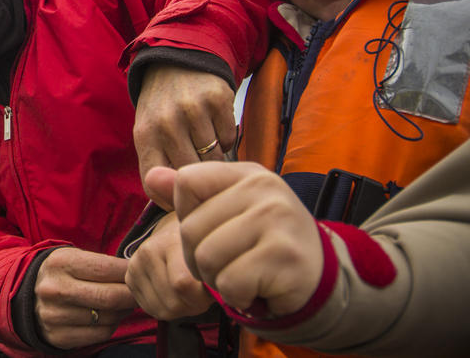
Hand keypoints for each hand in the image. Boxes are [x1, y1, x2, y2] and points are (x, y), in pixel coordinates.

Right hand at [34, 248, 135, 348]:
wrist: (27, 294)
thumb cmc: (61, 273)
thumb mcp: (74, 257)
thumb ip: (103, 263)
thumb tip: (136, 273)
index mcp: (61, 263)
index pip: (107, 269)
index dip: (129, 272)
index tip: (138, 273)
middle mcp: (55, 289)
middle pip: (110, 297)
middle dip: (132, 295)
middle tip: (139, 292)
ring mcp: (55, 315)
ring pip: (108, 318)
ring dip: (123, 311)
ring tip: (123, 303)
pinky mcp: (58, 336)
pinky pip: (100, 334)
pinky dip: (112, 325)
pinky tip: (109, 316)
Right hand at [125, 212, 213, 319]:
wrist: (176, 231)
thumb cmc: (201, 244)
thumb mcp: (213, 250)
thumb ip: (215, 270)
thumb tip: (222, 295)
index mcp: (170, 241)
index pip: (183, 285)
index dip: (203, 297)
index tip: (214, 289)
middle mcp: (148, 251)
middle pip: (173, 302)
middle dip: (193, 305)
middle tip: (201, 292)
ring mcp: (135, 265)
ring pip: (161, 310)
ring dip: (180, 308)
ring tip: (188, 292)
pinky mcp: (130, 277)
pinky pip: (150, 309)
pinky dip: (165, 308)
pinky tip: (174, 294)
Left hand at [133, 65, 235, 193]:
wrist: (174, 62)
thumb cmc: (161, 107)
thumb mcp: (148, 133)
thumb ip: (158, 166)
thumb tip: (178, 208)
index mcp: (145, 136)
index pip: (155, 185)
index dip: (172, 200)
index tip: (183, 199)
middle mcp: (166, 123)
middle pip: (191, 174)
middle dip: (198, 177)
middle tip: (200, 168)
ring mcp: (192, 109)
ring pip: (214, 159)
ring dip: (214, 157)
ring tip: (204, 143)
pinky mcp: (217, 98)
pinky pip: (230, 139)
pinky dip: (226, 139)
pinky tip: (214, 126)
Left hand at [157, 162, 323, 315]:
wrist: (318, 278)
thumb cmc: (264, 242)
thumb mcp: (230, 208)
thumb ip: (191, 194)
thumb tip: (151, 177)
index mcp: (247, 174)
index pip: (186, 181)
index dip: (185, 214)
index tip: (211, 228)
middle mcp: (264, 190)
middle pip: (190, 228)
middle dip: (199, 258)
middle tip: (229, 262)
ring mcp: (276, 221)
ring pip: (206, 258)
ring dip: (217, 279)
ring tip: (242, 274)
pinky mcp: (283, 256)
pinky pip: (229, 283)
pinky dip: (236, 295)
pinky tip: (257, 288)